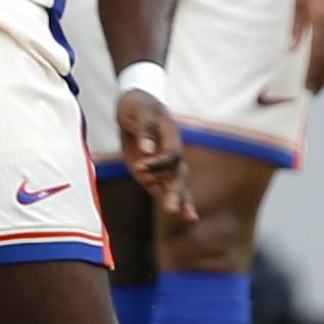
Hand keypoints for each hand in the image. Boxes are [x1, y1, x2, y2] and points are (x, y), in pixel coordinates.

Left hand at [116, 90, 197, 223]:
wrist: (134, 108)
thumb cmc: (139, 106)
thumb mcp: (140, 111)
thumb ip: (145, 129)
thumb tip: (147, 151)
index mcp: (172, 135)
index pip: (170, 155)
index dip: (157, 163)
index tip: (140, 167)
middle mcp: (172, 153)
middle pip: (178, 174)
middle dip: (176, 192)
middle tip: (173, 209)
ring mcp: (164, 165)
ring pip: (176, 185)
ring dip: (180, 200)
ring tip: (189, 217)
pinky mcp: (153, 174)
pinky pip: (162, 189)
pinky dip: (168, 199)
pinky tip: (179, 214)